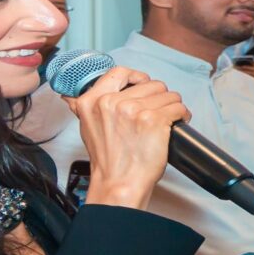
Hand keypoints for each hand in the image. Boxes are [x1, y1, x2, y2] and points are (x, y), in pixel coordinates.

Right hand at [67, 68, 190, 209]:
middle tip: (158, 112)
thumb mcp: (87, 128)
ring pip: (169, 94)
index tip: (144, 85)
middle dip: (159, 98)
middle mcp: (111, 102)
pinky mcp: (154, 120)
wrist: (119, 182)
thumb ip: (85, 108)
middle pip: (151, 84)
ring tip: (167, 120)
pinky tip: (175, 125)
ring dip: (172, 107)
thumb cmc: (108, 160)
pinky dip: (182, 116)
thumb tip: (70, 96)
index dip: (137, 77)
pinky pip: (178, 108)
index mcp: (91, 101)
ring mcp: (133, 110)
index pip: (120, 72)